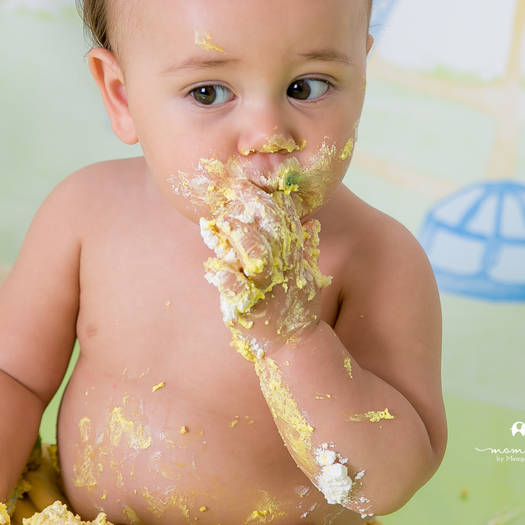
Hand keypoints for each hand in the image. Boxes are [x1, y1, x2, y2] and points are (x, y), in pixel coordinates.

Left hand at [201, 178, 327, 358]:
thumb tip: (311, 221)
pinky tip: (213, 269)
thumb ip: (303, 248)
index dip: (272, 200)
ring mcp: (265, 289)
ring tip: (224, 221)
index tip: (253, 181)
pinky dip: (224, 279)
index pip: (287, 222)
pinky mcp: (248, 310)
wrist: (291, 343)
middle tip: (236, 188)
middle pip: (270, 231)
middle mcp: (280, 269)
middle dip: (254, 208)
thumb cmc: (293, 304)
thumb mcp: (305, 274)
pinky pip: (235, 291)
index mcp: (292, 258)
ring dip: (240, 237)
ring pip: (254, 257)